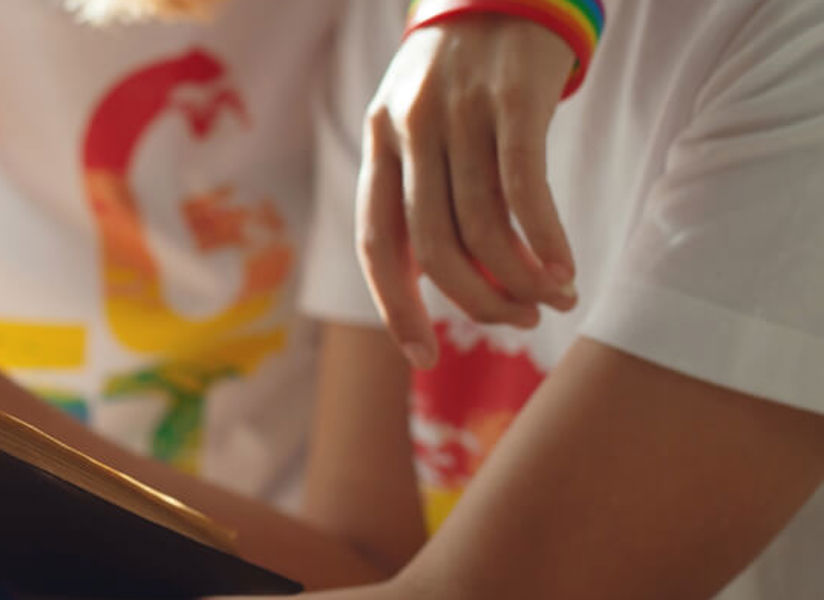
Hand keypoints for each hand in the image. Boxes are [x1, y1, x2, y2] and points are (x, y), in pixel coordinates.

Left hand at [358, 15, 579, 367]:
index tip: (424, 357)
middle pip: (434, 244)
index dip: (397, 307)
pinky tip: (564, 268)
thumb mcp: (419, 122)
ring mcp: (460, 111)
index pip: (377, 242)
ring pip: (483, 223)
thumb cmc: (463, 76)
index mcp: (378, 141)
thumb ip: (419, 190)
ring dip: (521, 276)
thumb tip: (440, 283)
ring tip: (554, 297)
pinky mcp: (514, 96)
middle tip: (519, 321)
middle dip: (477, 298)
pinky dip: (545, 238)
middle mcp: (409, 128)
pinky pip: (525, 187)